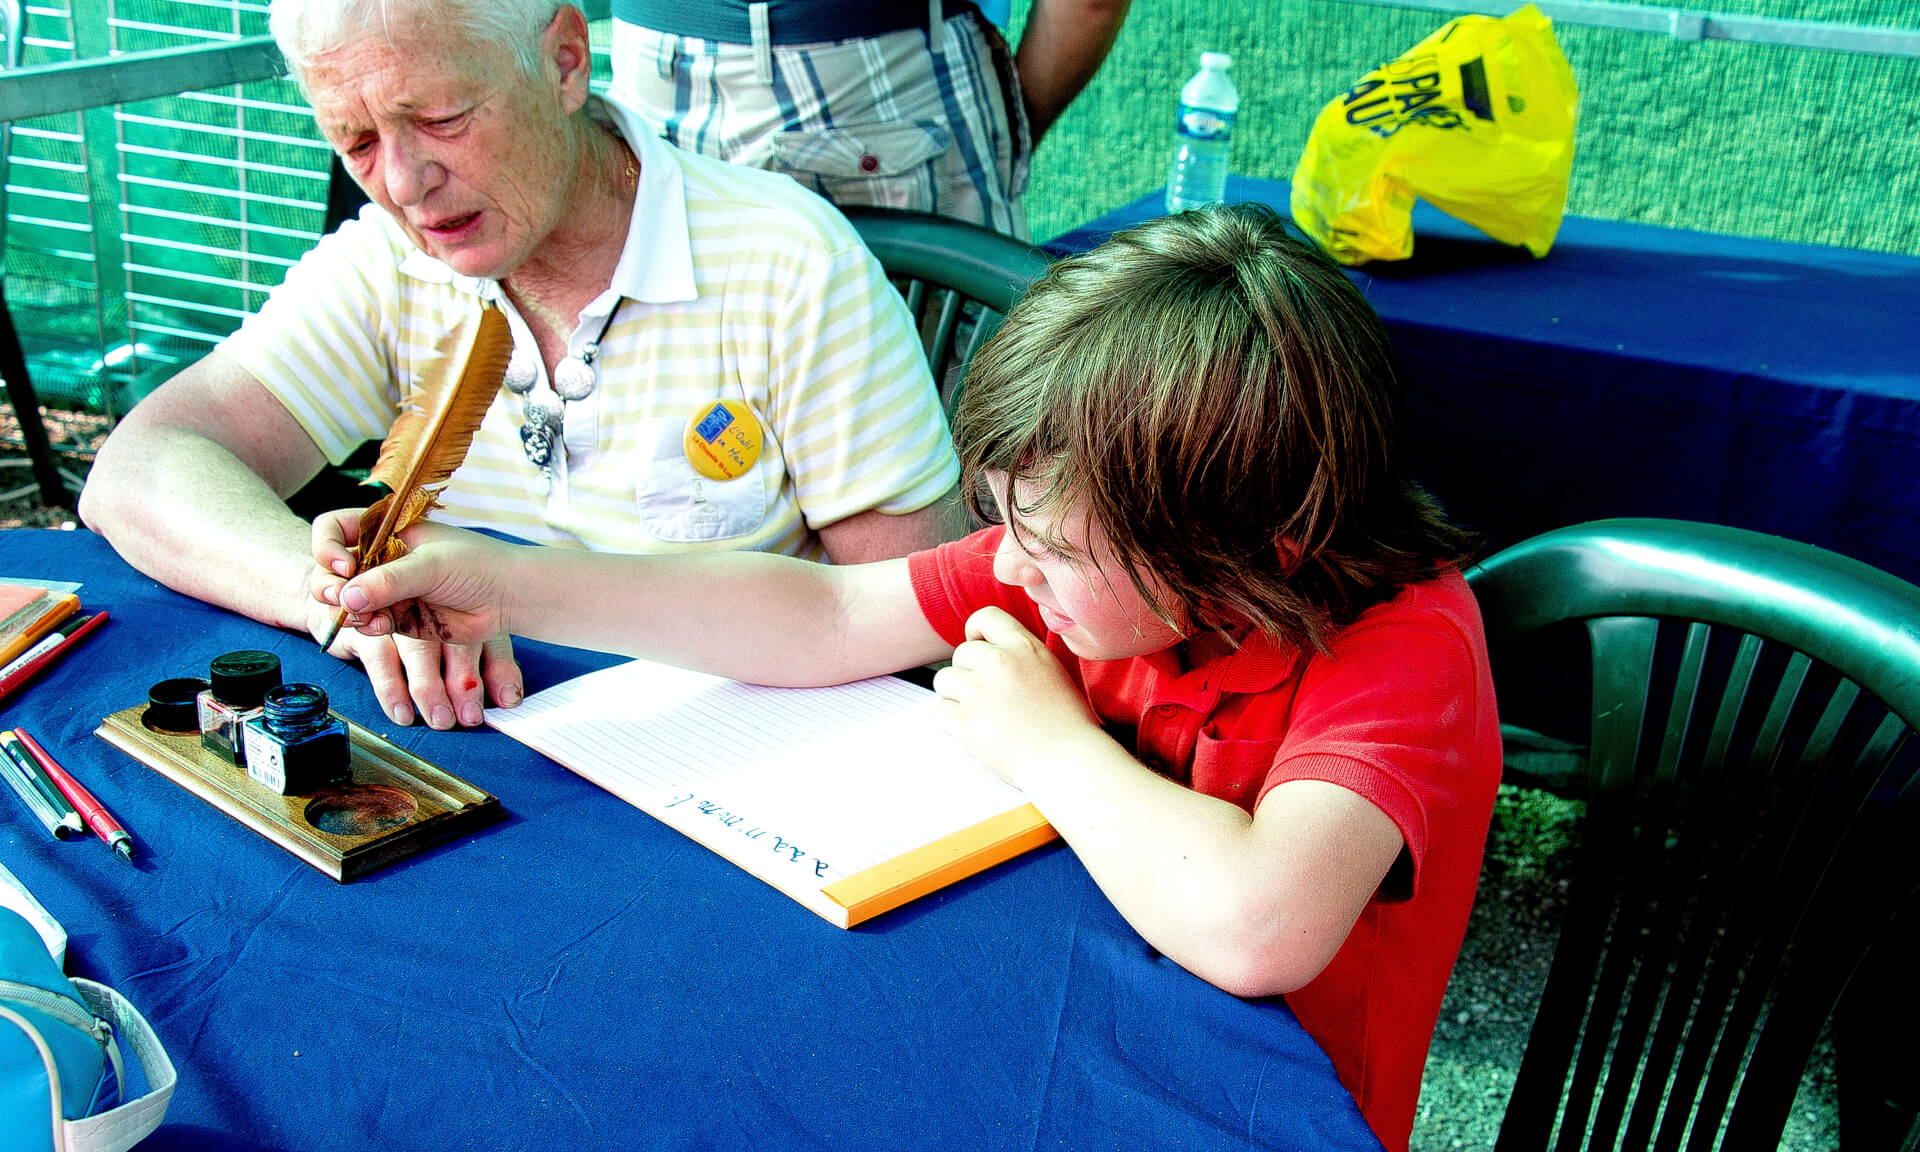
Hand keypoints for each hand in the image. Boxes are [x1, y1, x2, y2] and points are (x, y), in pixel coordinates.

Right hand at [309, 510, 523, 726]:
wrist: (508, 597)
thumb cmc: (477, 566)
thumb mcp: (431, 565)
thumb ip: (389, 581)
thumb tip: (347, 598)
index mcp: (386, 529)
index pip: (334, 528)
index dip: (327, 547)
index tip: (345, 566)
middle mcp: (380, 557)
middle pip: (331, 569)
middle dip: (330, 586)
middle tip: (341, 597)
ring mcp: (386, 588)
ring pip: (345, 600)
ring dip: (349, 611)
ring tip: (370, 618)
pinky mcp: (396, 616)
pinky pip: (367, 622)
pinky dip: (367, 626)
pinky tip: (382, 626)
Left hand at [930, 606, 1099, 785]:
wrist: (1069, 761)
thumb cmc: (1067, 725)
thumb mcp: (1052, 671)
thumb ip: (1021, 656)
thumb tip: (988, 649)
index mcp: (1025, 647)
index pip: (985, 617)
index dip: (975, 631)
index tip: (978, 647)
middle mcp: (999, 663)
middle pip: (961, 653)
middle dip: (968, 673)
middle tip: (987, 697)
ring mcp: (980, 692)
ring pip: (944, 679)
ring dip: (955, 695)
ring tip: (979, 713)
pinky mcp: (966, 722)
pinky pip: (940, 710)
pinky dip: (951, 721)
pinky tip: (974, 730)